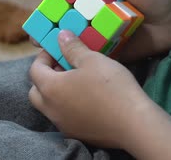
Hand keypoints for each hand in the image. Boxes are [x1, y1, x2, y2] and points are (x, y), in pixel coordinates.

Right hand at [15, 0, 170, 60]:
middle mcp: (89, 11)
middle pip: (59, 16)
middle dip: (43, 23)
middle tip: (32, 31)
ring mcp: (96, 31)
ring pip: (68, 37)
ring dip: (55, 43)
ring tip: (43, 50)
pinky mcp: (106, 49)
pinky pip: (85, 54)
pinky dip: (73, 58)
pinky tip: (62, 64)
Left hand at [28, 30, 151, 148]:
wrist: (135, 125)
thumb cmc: (112, 88)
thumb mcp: (92, 60)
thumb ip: (72, 47)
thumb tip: (60, 36)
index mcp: (50, 89)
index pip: (35, 70)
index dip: (44, 57)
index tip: (58, 49)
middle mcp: (51, 109)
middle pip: (36, 91)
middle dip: (46, 76)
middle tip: (64, 66)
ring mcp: (62, 124)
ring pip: (49, 106)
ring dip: (56, 92)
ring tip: (77, 81)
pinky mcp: (76, 134)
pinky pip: (63, 117)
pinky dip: (67, 106)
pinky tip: (87, 99)